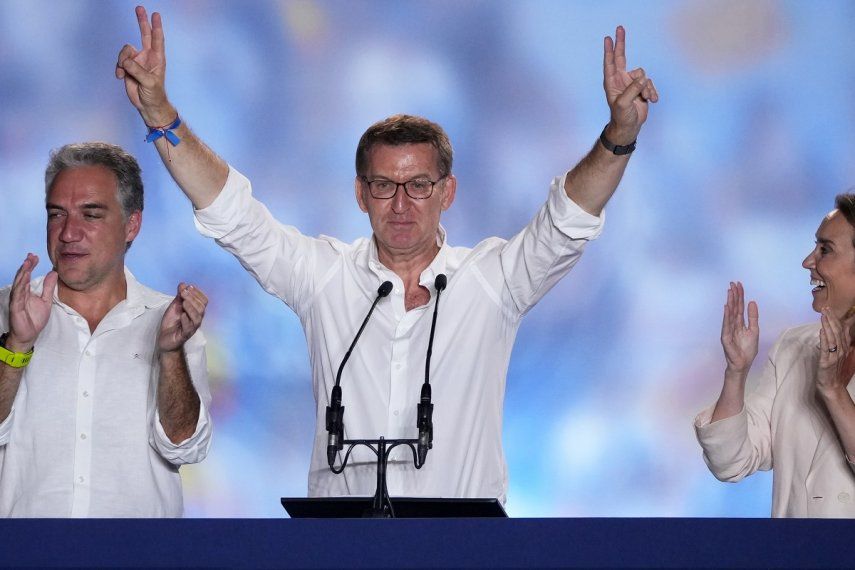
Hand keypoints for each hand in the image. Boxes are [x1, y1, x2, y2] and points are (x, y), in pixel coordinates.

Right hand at [7, 254, 57, 351]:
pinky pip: (18, 295)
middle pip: (22, 277)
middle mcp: (20, 294)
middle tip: (31, 256)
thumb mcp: (46, 301)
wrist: (29, 335)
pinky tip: (24, 279)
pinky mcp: (16, 307)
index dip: (30, 265)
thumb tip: (53, 273)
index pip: (27, 275)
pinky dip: (20, 286)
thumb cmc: (35, 319)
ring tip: (27, 263)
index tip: (35, 256)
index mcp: (26, 291)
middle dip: (26, 266)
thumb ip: (48, 287)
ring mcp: (17, 300)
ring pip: (19, 284)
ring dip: (23, 273)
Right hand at [115, 6, 174, 125]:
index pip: (157, 39)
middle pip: (144, 34)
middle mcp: (147, 57)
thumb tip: (125, 61)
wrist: (147, 105)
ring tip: (124, 72)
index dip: (156, 27)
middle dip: (142, 21)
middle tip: (140, 7)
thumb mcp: (149, 83)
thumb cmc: (154, 94)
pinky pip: (119, 60)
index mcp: (157, 59)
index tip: (156, 15)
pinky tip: (119, 76)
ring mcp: (137, 61)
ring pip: (125, 50)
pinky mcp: (127, 67)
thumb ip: (137, 70)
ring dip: (122, 60)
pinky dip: (117, 67)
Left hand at [157, 283, 207, 353]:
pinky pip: (189, 328)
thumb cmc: (172, 322)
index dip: (198, 293)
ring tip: (183, 303)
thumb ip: (180, 296)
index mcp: (196, 311)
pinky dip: (186, 320)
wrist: (165, 338)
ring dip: (191, 308)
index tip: (188, 287)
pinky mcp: (185, 335)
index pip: (204, 301)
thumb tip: (183, 284)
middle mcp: (196, 319)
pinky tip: (182, 315)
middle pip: (202, 308)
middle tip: (182, 293)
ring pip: (197, 318)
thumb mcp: (175, 306)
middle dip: (193, 298)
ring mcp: (191, 327)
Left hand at [602, 26, 658, 144]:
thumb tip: (642, 78)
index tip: (608, 38)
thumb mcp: (624, 104)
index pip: (610, 63)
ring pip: (643, 75)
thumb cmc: (621, 117)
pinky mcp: (641, 89)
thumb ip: (633, 89)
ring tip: (645, 99)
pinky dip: (652, 92)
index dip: (610, 50)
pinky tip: (651, 101)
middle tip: (620, 28)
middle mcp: (621, 80)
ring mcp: (631, 84)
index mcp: (612, 83)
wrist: (629, 128)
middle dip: (621, 43)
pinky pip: (649, 84)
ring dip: (647, 87)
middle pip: (622, 57)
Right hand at [720, 281, 758, 374]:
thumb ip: (753, 317)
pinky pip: (726, 324)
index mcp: (739, 323)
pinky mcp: (726, 337)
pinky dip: (726, 315)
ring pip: (730, 313)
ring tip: (730, 291)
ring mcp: (728, 330)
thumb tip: (752, 302)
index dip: (740, 295)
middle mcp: (733, 324)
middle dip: (734, 295)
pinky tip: (727, 307)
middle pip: (734, 307)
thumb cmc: (747, 349)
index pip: (739, 306)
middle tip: (733, 283)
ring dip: (730, 301)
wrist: (743, 364)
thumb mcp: (754, 330)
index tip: (739, 284)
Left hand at [817, 307, 854, 396]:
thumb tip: (836, 332)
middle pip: (838, 331)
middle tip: (826, 308)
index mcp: (845, 348)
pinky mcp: (827, 362)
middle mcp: (842, 350)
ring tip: (823, 315)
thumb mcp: (840, 355)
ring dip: (828, 325)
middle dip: (832, 318)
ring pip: (832, 337)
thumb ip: (839, 344)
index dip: (839, 319)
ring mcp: (835, 356)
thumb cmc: (835, 371)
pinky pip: (826, 348)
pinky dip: (824, 338)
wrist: (832, 386)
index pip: (843, 330)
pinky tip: (821, 330)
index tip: (833, 308)